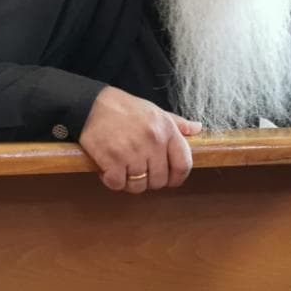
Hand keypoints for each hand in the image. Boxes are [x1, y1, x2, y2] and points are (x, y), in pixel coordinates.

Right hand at [79, 86, 201, 194]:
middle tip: (138, 170)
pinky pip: (118, 184)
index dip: (177, 178)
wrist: (93, 104)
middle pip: (160, 181)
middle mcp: (153, 141)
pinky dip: (112, 180)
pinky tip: (109, 169)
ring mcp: (133, 152)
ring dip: (130, 182)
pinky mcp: (112, 160)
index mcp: (167, 130)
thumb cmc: (126, 109)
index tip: (169, 179)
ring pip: (139, 185)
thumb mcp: (155, 111)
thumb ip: (178, 123)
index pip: (183, 165)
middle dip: (150, 180)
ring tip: (124, 168)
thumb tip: (197, 129)